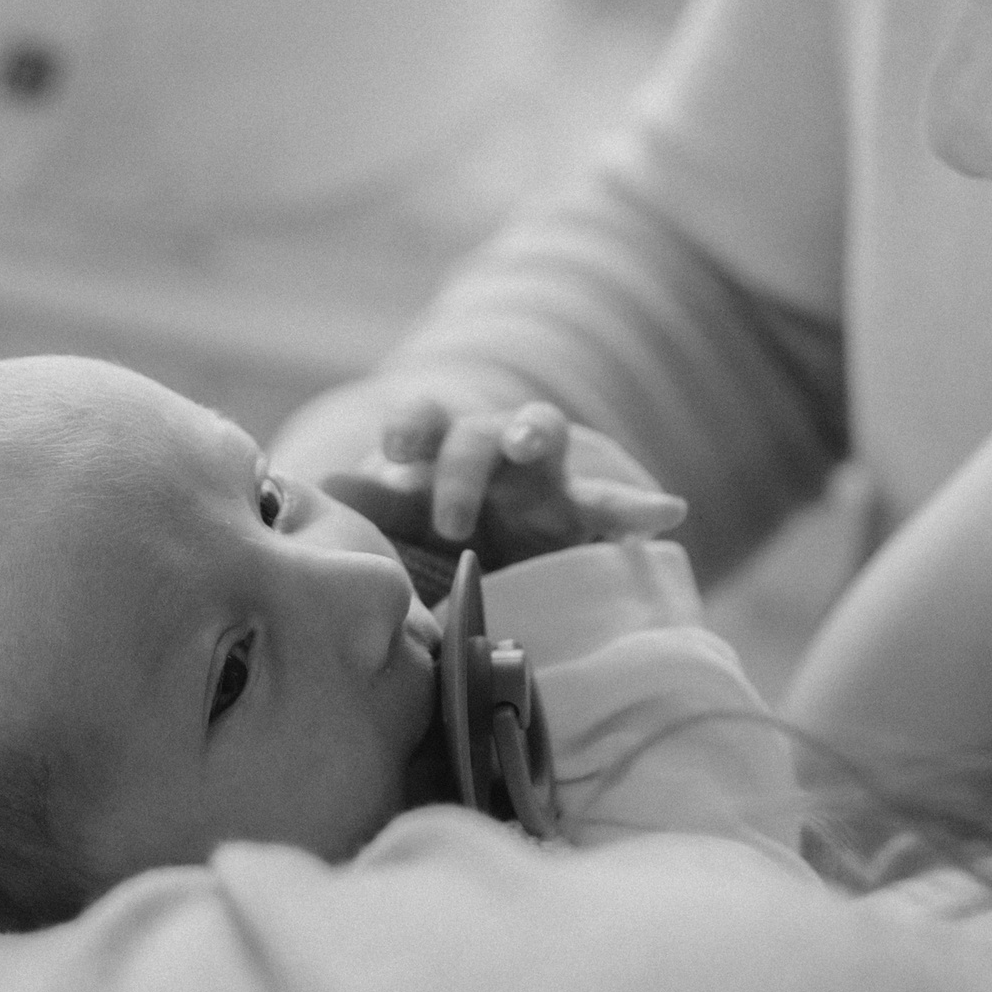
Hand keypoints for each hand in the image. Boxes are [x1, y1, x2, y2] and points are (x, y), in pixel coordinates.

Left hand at [324, 397, 685, 571]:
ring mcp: (543, 477)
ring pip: (543, 433)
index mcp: (440, 451)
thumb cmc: (439, 543)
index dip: (410, 427)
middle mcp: (492, 450)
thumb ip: (375, 509)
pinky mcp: (585, 515)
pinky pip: (614, 507)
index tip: (397, 450)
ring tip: (526, 445)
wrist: (497, 570)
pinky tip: (667, 514)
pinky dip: (640, 510)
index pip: (423, 421)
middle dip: (462, 469)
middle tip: (449, 523)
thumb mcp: (406, 528)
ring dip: (533, 434)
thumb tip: (324, 486)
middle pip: (477, 433)